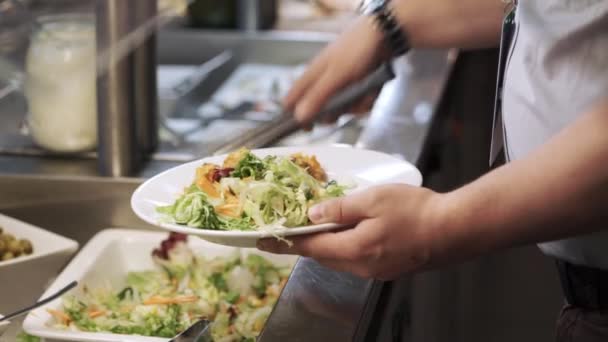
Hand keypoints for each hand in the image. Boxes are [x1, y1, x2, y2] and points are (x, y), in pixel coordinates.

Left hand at [257, 184, 446, 279]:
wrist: (454, 229)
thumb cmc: (416, 210)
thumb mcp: (373, 199)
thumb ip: (340, 208)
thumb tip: (313, 214)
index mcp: (354, 250)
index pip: (309, 247)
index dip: (285, 242)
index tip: (263, 240)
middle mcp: (361, 267)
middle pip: (322, 256)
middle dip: (303, 243)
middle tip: (287, 230)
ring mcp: (376, 271)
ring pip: (338, 259)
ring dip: (324, 245)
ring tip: (316, 227)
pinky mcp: (388, 269)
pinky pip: (355, 260)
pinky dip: (343, 247)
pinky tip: (347, 232)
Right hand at [284, 16, 388, 123]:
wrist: (384, 35)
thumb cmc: (355, 51)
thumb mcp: (336, 76)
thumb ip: (317, 97)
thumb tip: (298, 117)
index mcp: (312, 76)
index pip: (293, 99)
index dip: (296, 115)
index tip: (308, 128)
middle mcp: (324, 81)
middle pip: (322, 109)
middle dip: (336, 113)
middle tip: (345, 110)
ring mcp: (341, 84)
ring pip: (344, 107)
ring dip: (356, 105)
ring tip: (366, 95)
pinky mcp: (357, 85)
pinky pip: (358, 101)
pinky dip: (366, 99)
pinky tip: (372, 92)